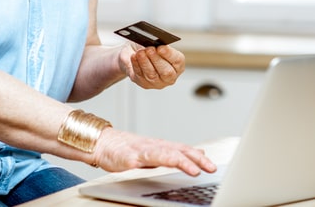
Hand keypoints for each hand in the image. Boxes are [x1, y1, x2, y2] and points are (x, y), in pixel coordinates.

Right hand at [92, 127, 216, 175]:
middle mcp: (155, 146)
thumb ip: (173, 153)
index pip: (184, 150)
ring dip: (182, 161)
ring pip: (166, 153)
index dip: (198, 157)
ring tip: (195, 170)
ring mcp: (143, 150)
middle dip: (196, 159)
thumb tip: (197, 154)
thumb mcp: (153, 152)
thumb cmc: (126, 150)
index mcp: (161, 147)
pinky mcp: (131, 157)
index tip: (212, 166)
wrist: (102, 144)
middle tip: (211, 168)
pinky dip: (159, 160)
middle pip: (179, 150)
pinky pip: (146, 158)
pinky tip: (166, 164)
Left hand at [118, 44, 184, 89]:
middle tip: (150, 49)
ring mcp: (157, 82)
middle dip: (157, 59)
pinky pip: (140, 75)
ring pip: (152, 74)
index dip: (169, 54)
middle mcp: (170, 76)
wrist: (133, 52)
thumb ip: (157, 43)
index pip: (177, 61)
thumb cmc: (148, 46)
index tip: (161, 47)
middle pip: (166, 71)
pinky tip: (134, 57)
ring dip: (145, 62)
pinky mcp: (144, 84)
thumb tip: (153, 43)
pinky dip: (136, 64)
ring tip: (140, 52)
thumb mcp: (154, 41)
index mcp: (177, 64)